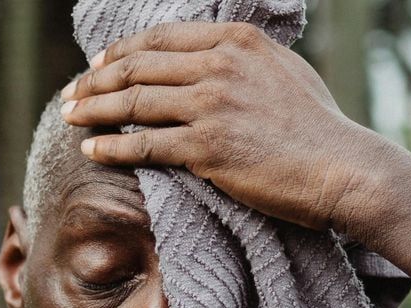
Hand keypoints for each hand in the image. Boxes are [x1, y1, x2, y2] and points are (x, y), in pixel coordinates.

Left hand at [59, 21, 402, 234]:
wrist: (342, 167)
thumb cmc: (320, 128)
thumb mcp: (286, 71)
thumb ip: (246, 60)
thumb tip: (219, 57)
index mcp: (237, 40)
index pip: (162, 38)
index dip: (122, 50)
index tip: (99, 64)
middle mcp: (219, 65)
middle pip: (139, 66)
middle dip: (96, 80)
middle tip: (72, 93)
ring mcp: (210, 105)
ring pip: (134, 101)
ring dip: (93, 109)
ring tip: (69, 117)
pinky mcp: (206, 147)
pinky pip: (144, 143)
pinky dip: (111, 145)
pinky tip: (92, 148)